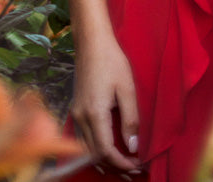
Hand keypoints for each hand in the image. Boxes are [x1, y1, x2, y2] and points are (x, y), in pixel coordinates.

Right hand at [71, 33, 140, 172]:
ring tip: (124, 162)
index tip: (136, 165)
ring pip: (87, 149)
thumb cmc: (112, 61)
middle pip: (94, 154)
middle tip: (133, 168)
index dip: (121, 163)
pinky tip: (109, 149)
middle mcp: (81, 118)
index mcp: (94, 113)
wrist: (91, 43)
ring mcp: (76, 114)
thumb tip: (133, 146)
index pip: (105, 151)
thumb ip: (130, 120)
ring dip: (104, 159)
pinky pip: (83, 138)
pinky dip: (95, 149)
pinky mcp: (76, 109)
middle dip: (114, 165)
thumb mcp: (127, 89)